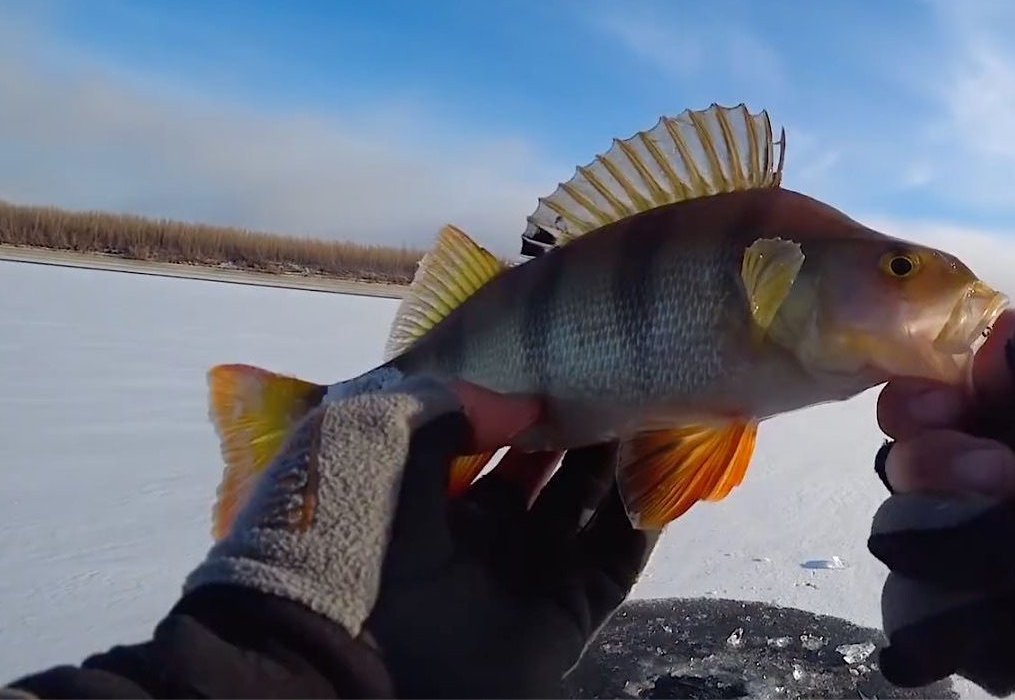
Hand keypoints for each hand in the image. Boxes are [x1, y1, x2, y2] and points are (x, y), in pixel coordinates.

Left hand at [183, 378, 656, 698]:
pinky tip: (662, 474)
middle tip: (616, 380)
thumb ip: (444, 410)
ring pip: (586, 511)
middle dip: (579, 430)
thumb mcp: (372, 443)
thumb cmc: (344, 537)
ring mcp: (523, 580)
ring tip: (649, 410)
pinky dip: (642, 522)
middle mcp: (477, 541)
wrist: (344, 660)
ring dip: (618, 466)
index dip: (522, 408)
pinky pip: (615, 564)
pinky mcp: (562, 618)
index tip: (560, 362)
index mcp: (423, 502)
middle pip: (545, 475)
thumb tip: (518, 403)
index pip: (486, 444)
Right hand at [867, 309, 1014, 696]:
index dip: (915, 408)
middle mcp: (993, 488)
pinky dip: (950, 629)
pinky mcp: (988, 640)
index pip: (917, 404)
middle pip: (898, 472)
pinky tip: (1011, 632)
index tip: (946, 413)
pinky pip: (913, 629)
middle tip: (1010, 486)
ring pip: (897, 552)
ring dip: (951, 556)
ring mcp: (987, 566)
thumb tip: (952, 347)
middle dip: (938, 477)